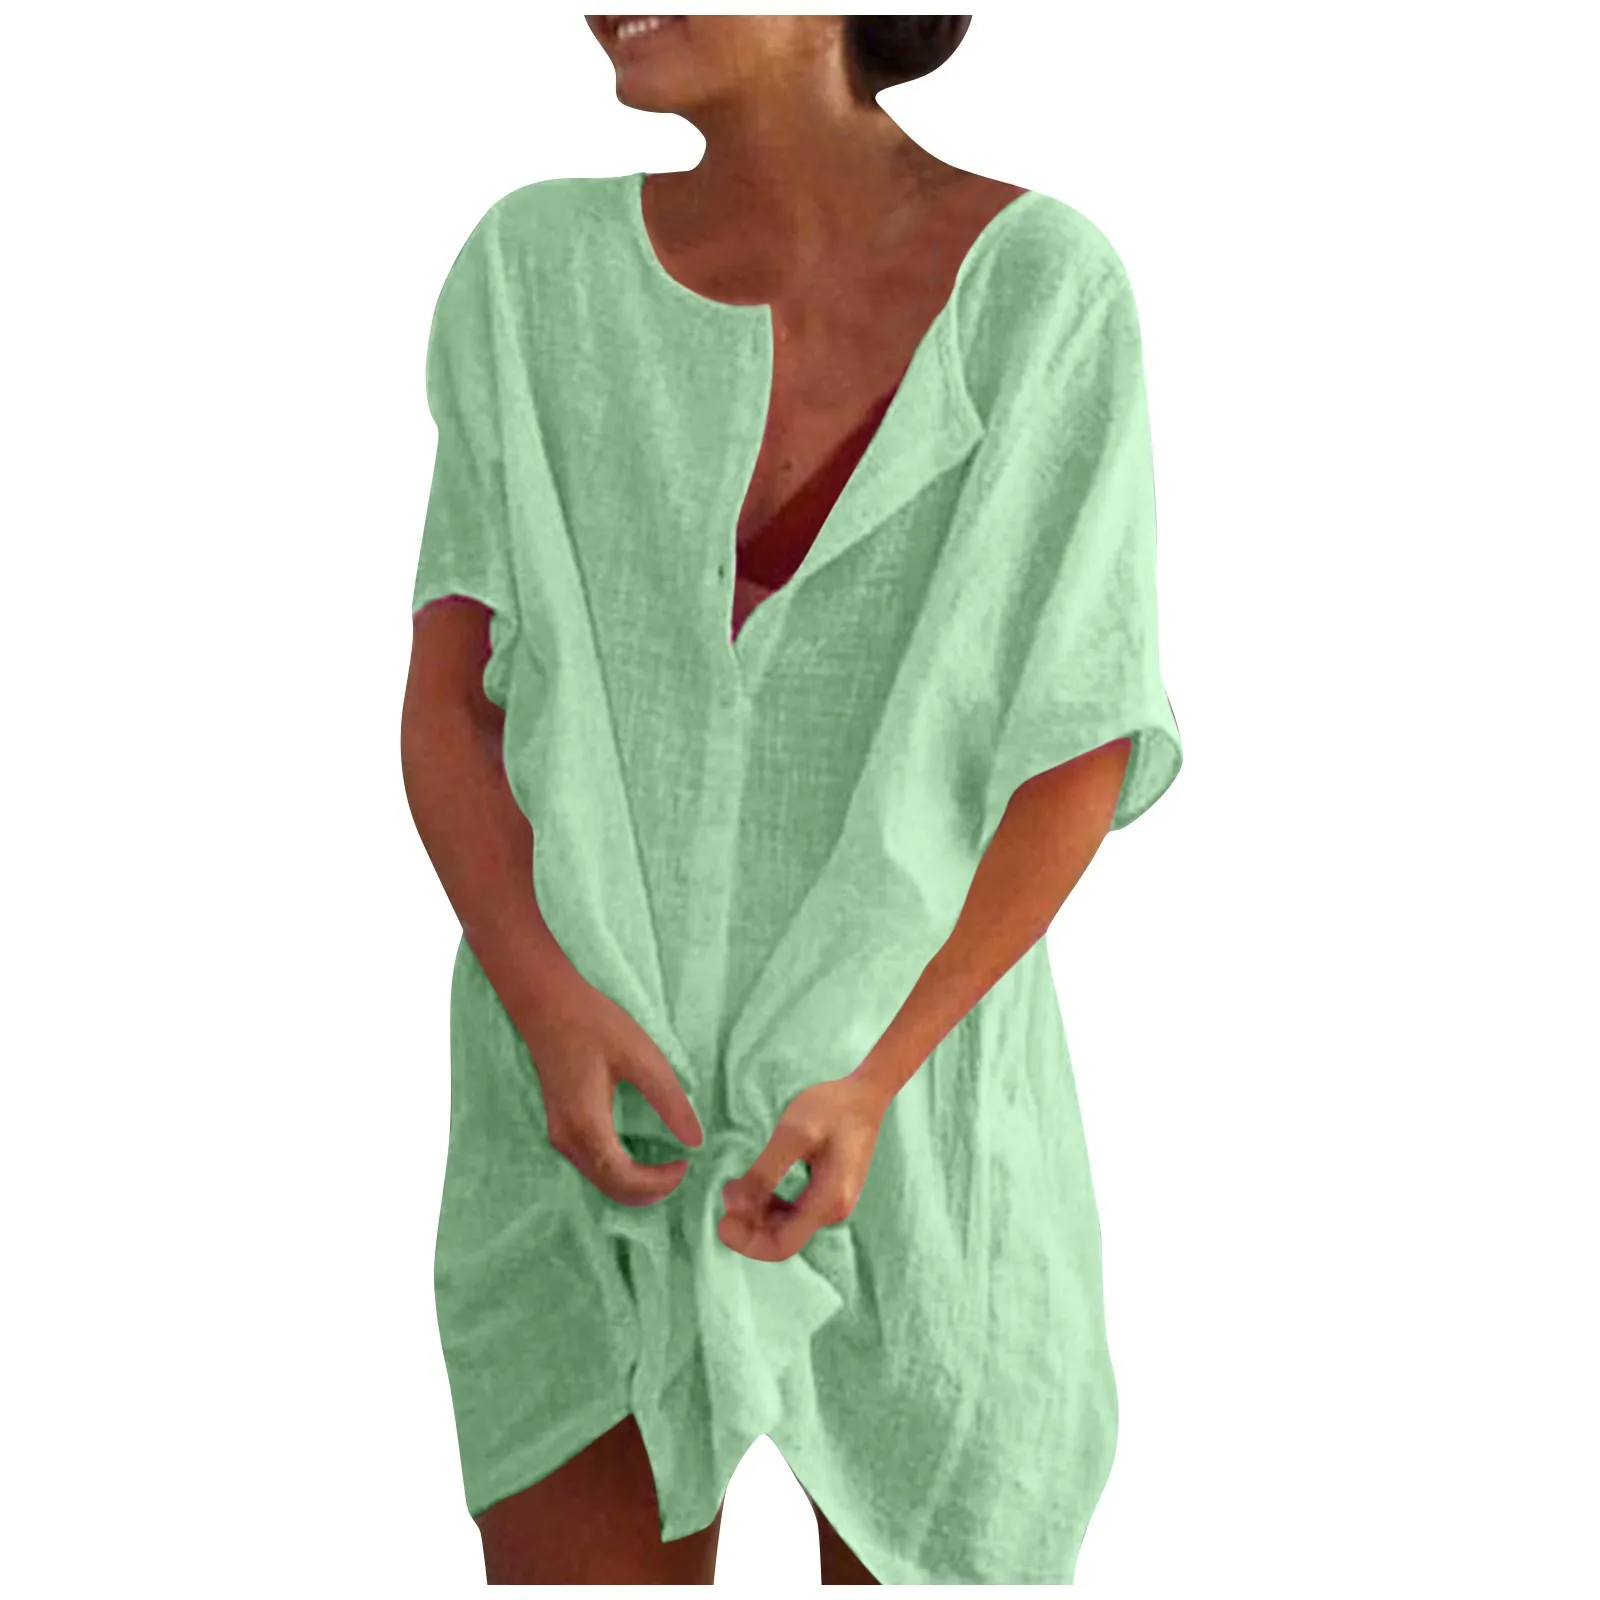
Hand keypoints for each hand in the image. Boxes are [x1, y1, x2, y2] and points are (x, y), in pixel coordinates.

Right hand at [513, 970, 703, 1206]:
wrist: (547, 1004)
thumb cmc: (595, 1025)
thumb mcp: (641, 1056)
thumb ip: (669, 1100)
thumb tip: (695, 1140)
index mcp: (587, 1123)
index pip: (624, 1178)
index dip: (658, 1183)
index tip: (686, 1162)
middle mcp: (568, 1139)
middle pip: (610, 1188)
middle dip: (649, 1190)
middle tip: (680, 1169)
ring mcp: (559, 1135)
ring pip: (599, 1181)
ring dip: (633, 1184)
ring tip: (665, 1166)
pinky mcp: (559, 1127)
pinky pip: (591, 1166)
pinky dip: (618, 1173)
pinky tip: (639, 1157)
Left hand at [717, 1074, 891, 1260]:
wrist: (864, 1096)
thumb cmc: (831, 1109)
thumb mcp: (792, 1134)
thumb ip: (764, 1172)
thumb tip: (734, 1204)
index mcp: (827, 1202)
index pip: (781, 1245)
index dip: (746, 1242)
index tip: (722, 1220)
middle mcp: (833, 1211)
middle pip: (782, 1239)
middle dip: (748, 1226)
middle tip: (725, 1196)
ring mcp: (832, 1204)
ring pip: (786, 1227)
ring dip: (756, 1215)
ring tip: (735, 1187)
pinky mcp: (829, 1193)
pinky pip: (794, 1213)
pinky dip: (770, 1206)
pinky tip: (755, 1186)